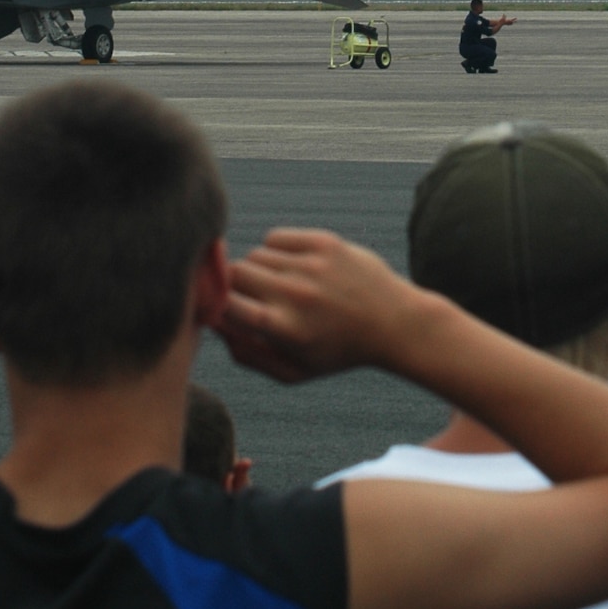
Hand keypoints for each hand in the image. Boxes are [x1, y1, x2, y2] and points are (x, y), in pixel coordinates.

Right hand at [214, 229, 419, 382]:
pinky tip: (292, 267)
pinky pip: (275, 237)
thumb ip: (247, 354)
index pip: (225, 305)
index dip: (218, 306)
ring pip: (254, 255)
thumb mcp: (293, 371)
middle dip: (234, 286)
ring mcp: (310, 265)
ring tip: (280, 286)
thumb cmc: (337, 351)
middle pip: (233, 274)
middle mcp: (295, 294)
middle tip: (251, 297)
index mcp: (284, 330)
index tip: (227, 311)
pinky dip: (275, 250)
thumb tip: (214, 324)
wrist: (393, 322)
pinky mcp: (323, 242)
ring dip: (258, 270)